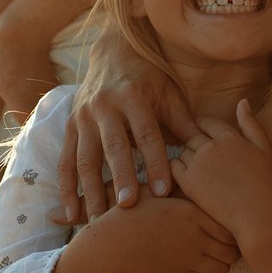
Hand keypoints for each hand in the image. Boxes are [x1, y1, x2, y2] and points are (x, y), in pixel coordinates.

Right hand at [59, 32, 197, 220]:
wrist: (112, 52)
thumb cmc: (149, 77)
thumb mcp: (169, 93)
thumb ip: (183, 122)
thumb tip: (206, 152)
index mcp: (133, 96)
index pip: (146, 134)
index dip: (156, 163)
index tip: (164, 192)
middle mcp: (104, 106)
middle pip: (113, 147)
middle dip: (121, 177)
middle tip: (128, 206)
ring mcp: (82, 117)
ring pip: (85, 158)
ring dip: (91, 191)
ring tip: (99, 220)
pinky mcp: (69, 127)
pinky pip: (65, 162)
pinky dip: (67, 190)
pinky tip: (73, 214)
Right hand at [60, 191, 237, 272]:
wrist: (113, 242)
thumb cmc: (132, 213)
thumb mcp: (156, 192)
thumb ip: (178, 188)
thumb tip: (195, 175)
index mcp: (192, 213)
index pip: (229, 223)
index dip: (233, 225)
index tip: (229, 223)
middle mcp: (194, 237)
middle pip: (231, 248)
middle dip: (234, 247)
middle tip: (229, 242)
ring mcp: (187, 258)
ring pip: (222, 268)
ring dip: (223, 264)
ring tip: (217, 256)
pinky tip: (202, 267)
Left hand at [170, 102, 271, 243]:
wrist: (258, 217)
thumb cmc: (266, 184)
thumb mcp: (264, 149)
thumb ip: (250, 124)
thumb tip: (242, 101)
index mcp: (229, 136)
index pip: (206, 122)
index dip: (204, 129)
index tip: (206, 139)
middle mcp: (211, 146)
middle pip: (192, 137)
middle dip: (196, 145)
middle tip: (203, 161)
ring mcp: (198, 164)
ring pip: (182, 151)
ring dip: (187, 159)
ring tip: (200, 173)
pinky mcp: (188, 183)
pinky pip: (174, 168)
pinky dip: (178, 172)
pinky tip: (190, 181)